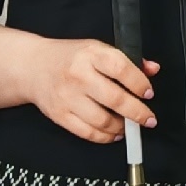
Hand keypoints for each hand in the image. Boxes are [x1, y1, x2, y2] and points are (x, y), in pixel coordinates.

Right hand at [29, 39, 158, 142]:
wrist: (33, 66)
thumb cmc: (69, 57)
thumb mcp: (97, 49)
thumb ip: (126, 59)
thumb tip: (152, 69)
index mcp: (91, 54)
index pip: (121, 69)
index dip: (139, 83)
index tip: (148, 93)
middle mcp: (79, 75)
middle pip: (115, 99)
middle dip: (138, 112)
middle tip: (148, 118)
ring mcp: (68, 97)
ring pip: (102, 120)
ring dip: (122, 127)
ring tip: (130, 126)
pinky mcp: (60, 115)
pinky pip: (87, 133)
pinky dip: (105, 137)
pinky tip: (114, 133)